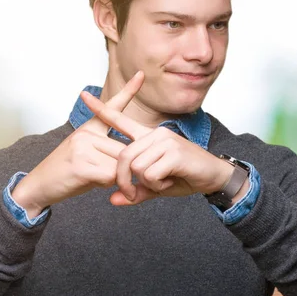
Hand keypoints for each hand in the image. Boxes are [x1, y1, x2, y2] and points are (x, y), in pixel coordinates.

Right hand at [11, 71, 144, 217]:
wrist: (38, 186)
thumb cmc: (68, 172)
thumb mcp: (87, 153)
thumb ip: (108, 150)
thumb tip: (132, 156)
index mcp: (89, 128)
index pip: (112, 108)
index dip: (128, 91)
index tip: (141, 74)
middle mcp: (86, 132)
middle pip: (124, 150)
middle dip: (120, 168)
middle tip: (97, 173)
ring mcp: (83, 146)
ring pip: (119, 165)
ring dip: (112, 178)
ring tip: (91, 177)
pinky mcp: (82, 164)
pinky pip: (111, 176)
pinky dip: (106, 185)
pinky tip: (88, 182)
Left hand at [81, 94, 233, 205]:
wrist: (213, 177)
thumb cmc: (185, 177)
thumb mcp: (156, 185)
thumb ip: (134, 191)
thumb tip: (113, 200)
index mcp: (148, 137)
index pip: (120, 119)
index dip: (101, 109)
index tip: (83, 95)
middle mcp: (155, 133)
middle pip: (123, 156)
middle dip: (122, 179)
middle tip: (130, 193)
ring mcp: (165, 141)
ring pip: (136, 166)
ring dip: (146, 182)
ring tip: (163, 181)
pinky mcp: (173, 152)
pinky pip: (150, 173)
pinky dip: (158, 183)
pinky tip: (171, 179)